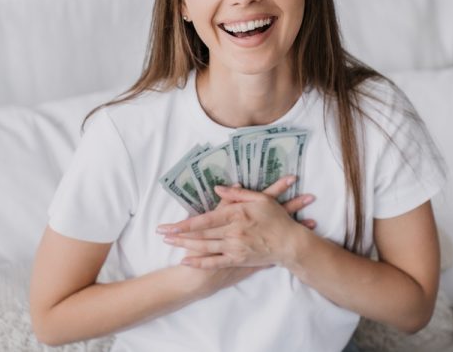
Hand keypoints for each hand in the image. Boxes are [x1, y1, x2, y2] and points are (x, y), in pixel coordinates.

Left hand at [157, 175, 315, 270]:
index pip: (205, 219)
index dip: (185, 223)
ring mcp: (235, 248)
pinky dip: (199, 263)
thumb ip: (237, 194)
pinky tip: (186, 261)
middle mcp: (233, 232)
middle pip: (201, 234)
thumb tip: (218, 189)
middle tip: (161, 234)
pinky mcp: (238, 259)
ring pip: (205, 248)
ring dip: (185, 246)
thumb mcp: (260, 199)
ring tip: (169, 244)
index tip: (169, 225)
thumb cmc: (276, 218)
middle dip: (179, 235)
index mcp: (236, 215)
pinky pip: (215, 262)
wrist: (290, 244)